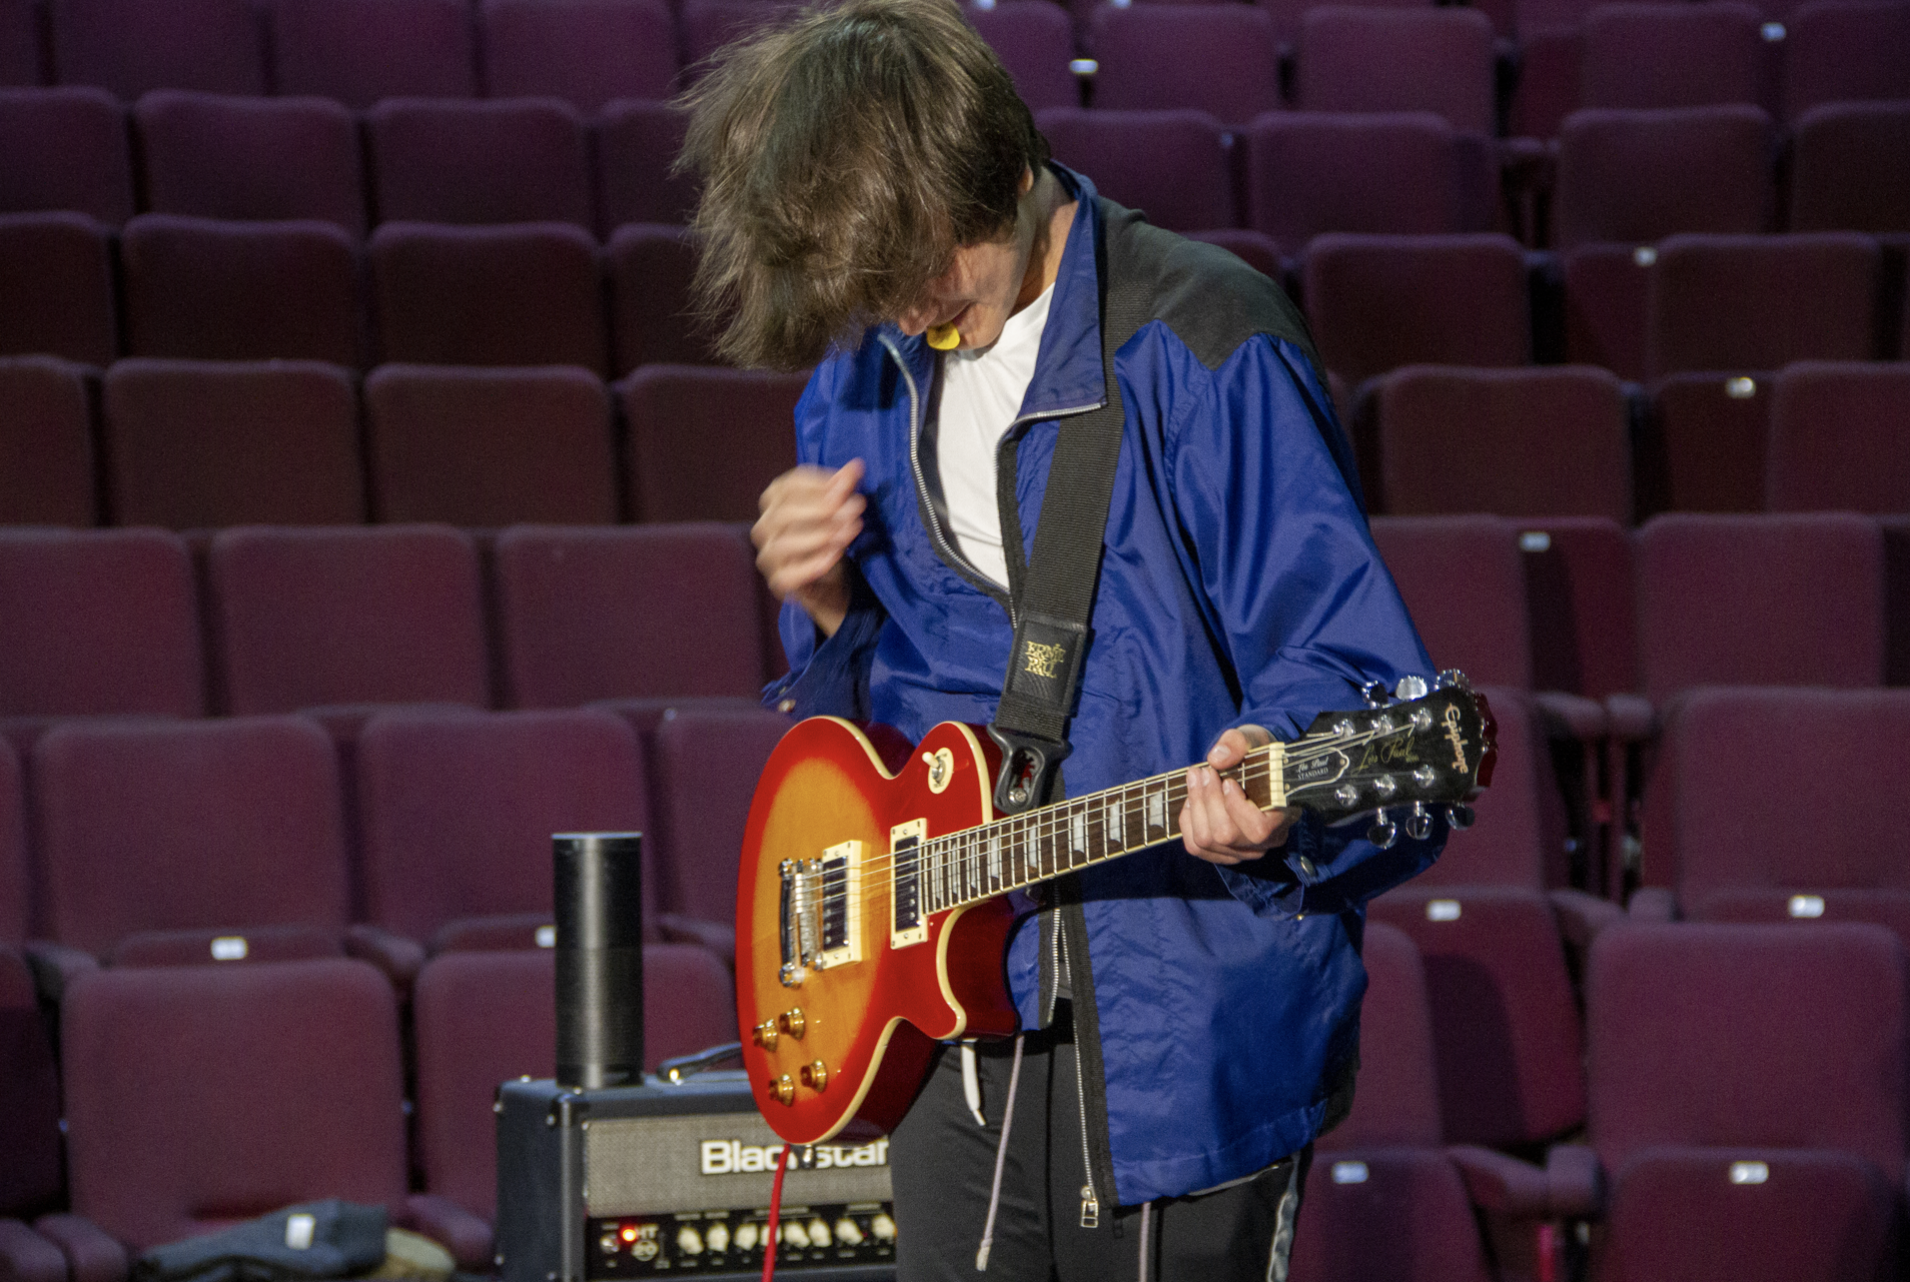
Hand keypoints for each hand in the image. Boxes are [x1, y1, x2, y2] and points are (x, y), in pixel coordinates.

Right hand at [752, 460, 865, 636]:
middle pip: (783, 513)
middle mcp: (764, 528)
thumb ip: (842, 488)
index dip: (817, 483)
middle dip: (822, 508)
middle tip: (856, 506)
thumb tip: (856, 466)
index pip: (786, 487)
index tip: (848, 483)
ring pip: (784, 544)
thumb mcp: (837, 511)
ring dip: (822, 534)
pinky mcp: (778, 582)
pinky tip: (837, 554)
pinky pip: (789, 574)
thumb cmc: (827, 539)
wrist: (828, 583)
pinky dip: (813, 564)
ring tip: (852, 528)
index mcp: (773, 504)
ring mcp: (768, 556)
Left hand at [1180, 725, 1295, 864]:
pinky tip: (1192, 801)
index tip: (1228, 781)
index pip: (1258, 829)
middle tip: (1202, 772)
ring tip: (1195, 780)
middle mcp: (1266, 841)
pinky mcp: (1223, 853)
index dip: (1236, 807)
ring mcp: (1244, 851)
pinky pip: (1196, 846)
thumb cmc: (1256, 755)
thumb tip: (1217, 758)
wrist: (1254, 768)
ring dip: (1195, 807)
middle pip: (1226, 835)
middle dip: (1207, 800)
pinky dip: (1188, 822)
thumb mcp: (1252, 738)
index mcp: (1283, 816)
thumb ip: (1238, 743)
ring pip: (1207, 841)